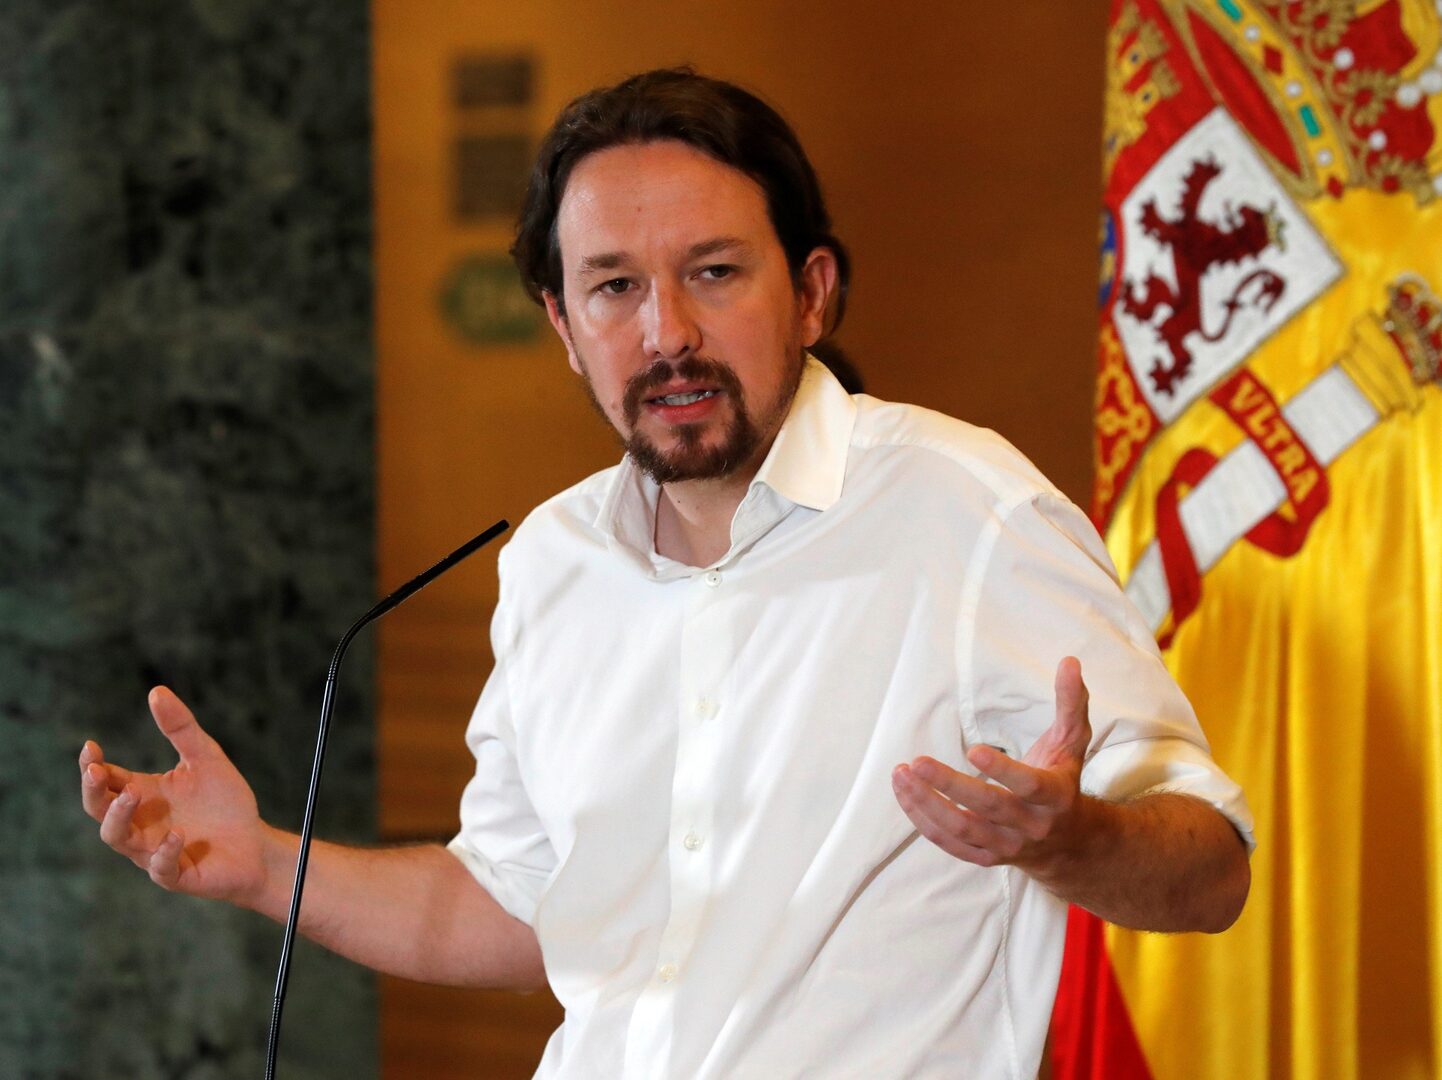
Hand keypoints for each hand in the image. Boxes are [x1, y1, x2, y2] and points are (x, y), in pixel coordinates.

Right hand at [79, 687, 272, 902]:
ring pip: (118, 839)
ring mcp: (153, 850)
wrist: (256, 843)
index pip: (105, 780)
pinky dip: (164, 852)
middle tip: (96, 772)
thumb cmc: (224, 802)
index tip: (91, 746)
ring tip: (134, 794)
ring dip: (120, 817)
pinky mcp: (176, 874)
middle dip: (93, 791)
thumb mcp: (206, 757)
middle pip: (99, 810)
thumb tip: (156, 691)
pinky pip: (159, 868)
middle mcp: (140, 823)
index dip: (92, 766)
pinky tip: (178, 834)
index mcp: (142, 794)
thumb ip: (181, 728)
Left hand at [892, 657, 1093, 872]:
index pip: (1028, 785)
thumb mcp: (1072, 743)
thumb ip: (1070, 703)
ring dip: (927, 804)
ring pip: (963, 830)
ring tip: (900, 775)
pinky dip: (924, 821)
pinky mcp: (987, 857)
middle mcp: (1031, 825)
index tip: (972, 750)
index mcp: (1054, 796)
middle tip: (918, 762)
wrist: (1071, 845)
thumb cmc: (1064, 782)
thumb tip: (1069, 661)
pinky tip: (905, 794)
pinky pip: (950, 844)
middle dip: (950, 786)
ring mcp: (1007, 845)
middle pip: (989, 808)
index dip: (1002, 770)